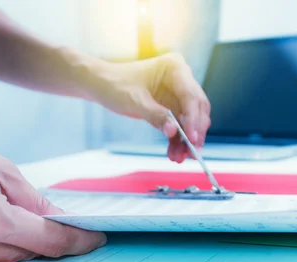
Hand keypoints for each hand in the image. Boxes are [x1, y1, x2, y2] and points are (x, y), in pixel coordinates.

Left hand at [90, 53, 210, 162]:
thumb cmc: (115, 85)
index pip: (191, 96)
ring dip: (186, 140)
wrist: (100, 84)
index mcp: (174, 68)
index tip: (192, 139)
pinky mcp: (170, 106)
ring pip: (190, 120)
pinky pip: (179, 125)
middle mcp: (180, 79)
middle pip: (196, 109)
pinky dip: (177, 140)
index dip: (194, 119)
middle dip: (194, 132)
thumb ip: (156, 116)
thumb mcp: (134, 101)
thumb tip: (174, 131)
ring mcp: (176, 93)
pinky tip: (174, 154)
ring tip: (179, 158)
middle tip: (192, 153)